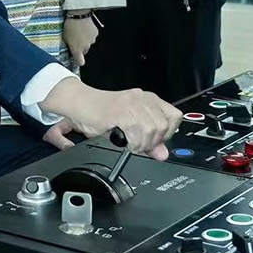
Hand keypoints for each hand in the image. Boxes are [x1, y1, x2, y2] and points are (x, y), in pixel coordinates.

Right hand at [39, 80, 180, 161]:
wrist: (78, 103)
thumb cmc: (98, 114)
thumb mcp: (129, 128)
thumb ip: (148, 140)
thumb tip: (162, 154)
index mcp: (148, 100)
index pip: (174, 117)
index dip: (167, 133)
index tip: (154, 141)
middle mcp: (143, 98)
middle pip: (164, 126)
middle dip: (153, 142)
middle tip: (137, 144)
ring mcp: (133, 103)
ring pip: (153, 130)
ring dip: (141, 143)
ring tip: (128, 143)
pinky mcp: (122, 110)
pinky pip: (137, 131)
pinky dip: (132, 142)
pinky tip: (123, 141)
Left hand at [62, 14, 99, 67]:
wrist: (79, 15)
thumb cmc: (70, 25)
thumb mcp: (65, 37)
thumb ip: (69, 45)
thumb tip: (71, 47)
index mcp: (76, 49)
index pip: (80, 62)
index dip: (79, 60)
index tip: (77, 59)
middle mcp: (85, 47)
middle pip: (84, 51)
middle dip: (81, 47)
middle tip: (76, 39)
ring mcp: (92, 41)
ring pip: (89, 43)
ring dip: (85, 39)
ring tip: (80, 31)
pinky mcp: (95, 34)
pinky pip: (92, 36)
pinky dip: (89, 34)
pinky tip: (85, 27)